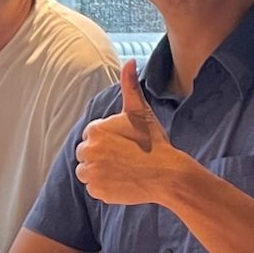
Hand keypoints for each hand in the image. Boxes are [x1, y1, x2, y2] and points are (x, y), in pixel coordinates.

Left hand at [75, 62, 192, 206]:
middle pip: (86, 153)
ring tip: (122, 168)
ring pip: (86, 171)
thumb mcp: (140, 111)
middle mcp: (88, 152)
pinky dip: (105, 187)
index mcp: (94, 131)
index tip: (125, 143)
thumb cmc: (154, 141)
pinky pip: (94, 188)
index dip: (108, 140)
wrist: (167, 174)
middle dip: (101, 155)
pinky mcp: (97, 192)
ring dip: (99, 171)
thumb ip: (129, 86)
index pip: (91, 136)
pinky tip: (122, 181)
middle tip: (125, 157)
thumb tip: (129, 61)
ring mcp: (92, 174)